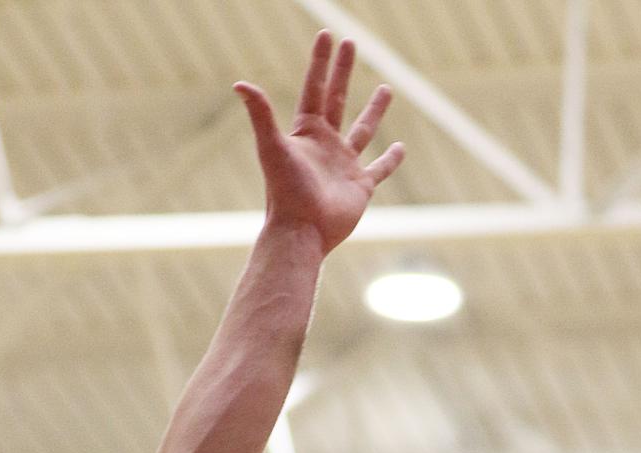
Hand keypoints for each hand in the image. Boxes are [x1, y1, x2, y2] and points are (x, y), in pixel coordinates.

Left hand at [235, 32, 404, 254]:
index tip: (327, 35)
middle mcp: (326, 144)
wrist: (301, 231)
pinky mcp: (360, 186)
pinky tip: (400, 148)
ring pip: (363, 130)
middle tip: (351, 43)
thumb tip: (240, 84)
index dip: (320, 61)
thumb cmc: (285, 192)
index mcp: (307, 132)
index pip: (315, 87)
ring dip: (374, 110)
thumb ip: (260, 114)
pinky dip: (391, 160)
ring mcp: (344, 165)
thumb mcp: (271, 147)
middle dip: (343, 71)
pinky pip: (379, 169)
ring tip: (386, 88)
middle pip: (337, 98)